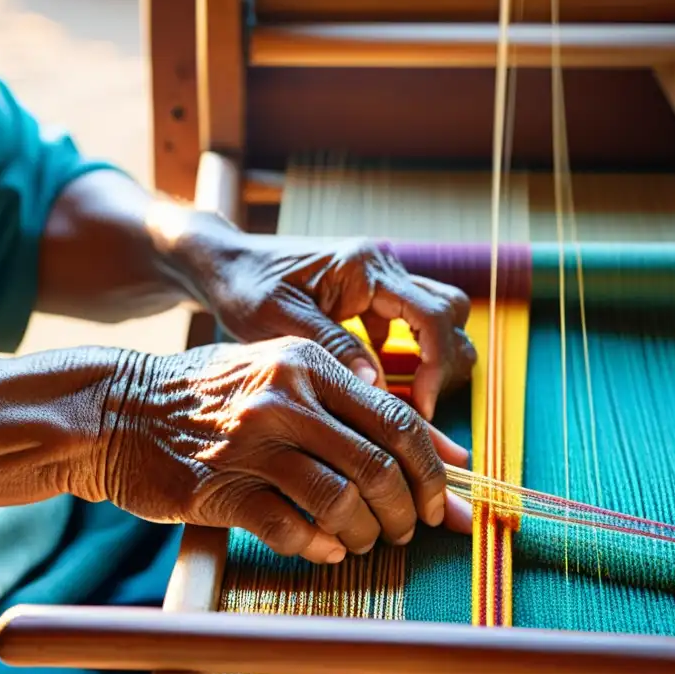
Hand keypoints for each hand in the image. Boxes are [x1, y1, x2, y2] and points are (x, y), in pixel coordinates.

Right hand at [95, 337, 469, 562]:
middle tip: (405, 530)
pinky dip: (319, 547)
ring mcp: (250, 445)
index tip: (441, 503)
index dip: (432, 471)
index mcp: (308, 365)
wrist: (116, 410)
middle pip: (378, 466)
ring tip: (362, 541)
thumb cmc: (211, 396)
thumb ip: (358, 408)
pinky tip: (325, 549)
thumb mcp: (280, 376)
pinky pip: (290, 529)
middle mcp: (284, 399)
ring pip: (340, 502)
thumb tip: (450, 454)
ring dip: (365, 534)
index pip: (399, 421)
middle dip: (406, 511)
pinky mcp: (218, 488)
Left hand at [166, 215, 476, 419]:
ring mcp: (379, 279)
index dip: (436, 368)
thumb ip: (332, 348)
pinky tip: (375, 381)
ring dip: (431, 356)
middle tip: (418, 405)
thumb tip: (378, 386)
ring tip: (405, 397)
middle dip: (444, 361)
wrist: (223, 264)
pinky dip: (407, 355)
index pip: (432, 316)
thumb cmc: (244, 288)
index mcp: (364, 267)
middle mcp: (381, 266)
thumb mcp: (280, 321)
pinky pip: (409, 324)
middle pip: (450, 311)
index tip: (420, 409)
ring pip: (437, 315)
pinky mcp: (370, 295)